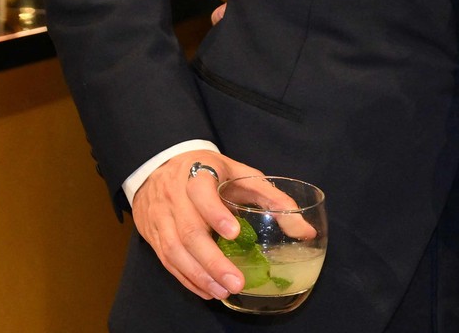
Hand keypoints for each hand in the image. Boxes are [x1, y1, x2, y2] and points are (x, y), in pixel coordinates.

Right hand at [130, 149, 267, 300]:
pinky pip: (167, 262)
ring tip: (224, 292)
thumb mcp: (241, 175)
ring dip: (200, 275)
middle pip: (188, 231)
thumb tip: (305, 231)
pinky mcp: (154, 235)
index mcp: (198, 173)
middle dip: (212, 260)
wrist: (162, 166)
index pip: (201, 191)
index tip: (234, 233)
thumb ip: (273, 198)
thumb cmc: (212, 172)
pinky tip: (206, 291)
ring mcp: (161, 217)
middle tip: (235, 282)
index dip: (215, 213)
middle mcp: (175, 196)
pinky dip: (187, 279)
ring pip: (174, 251)